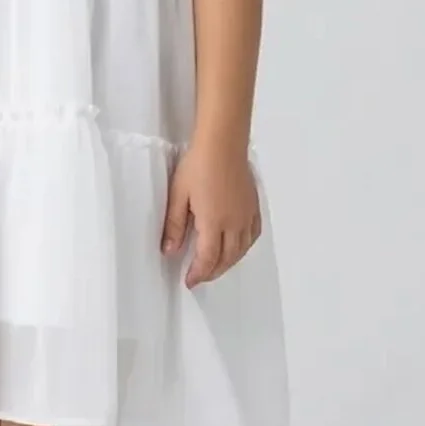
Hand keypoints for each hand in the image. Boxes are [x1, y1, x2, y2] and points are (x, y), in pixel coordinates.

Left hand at [160, 139, 261, 288]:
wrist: (223, 144)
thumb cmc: (198, 166)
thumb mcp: (178, 195)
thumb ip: (175, 225)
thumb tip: (170, 251)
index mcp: (214, 222)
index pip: (208, 258)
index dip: (199, 274)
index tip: (189, 281)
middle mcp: (234, 223)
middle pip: (227, 258)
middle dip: (213, 272)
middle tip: (200, 277)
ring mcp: (247, 215)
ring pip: (242, 250)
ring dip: (229, 263)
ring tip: (216, 266)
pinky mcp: (254, 206)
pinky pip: (253, 235)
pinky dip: (245, 247)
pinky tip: (238, 247)